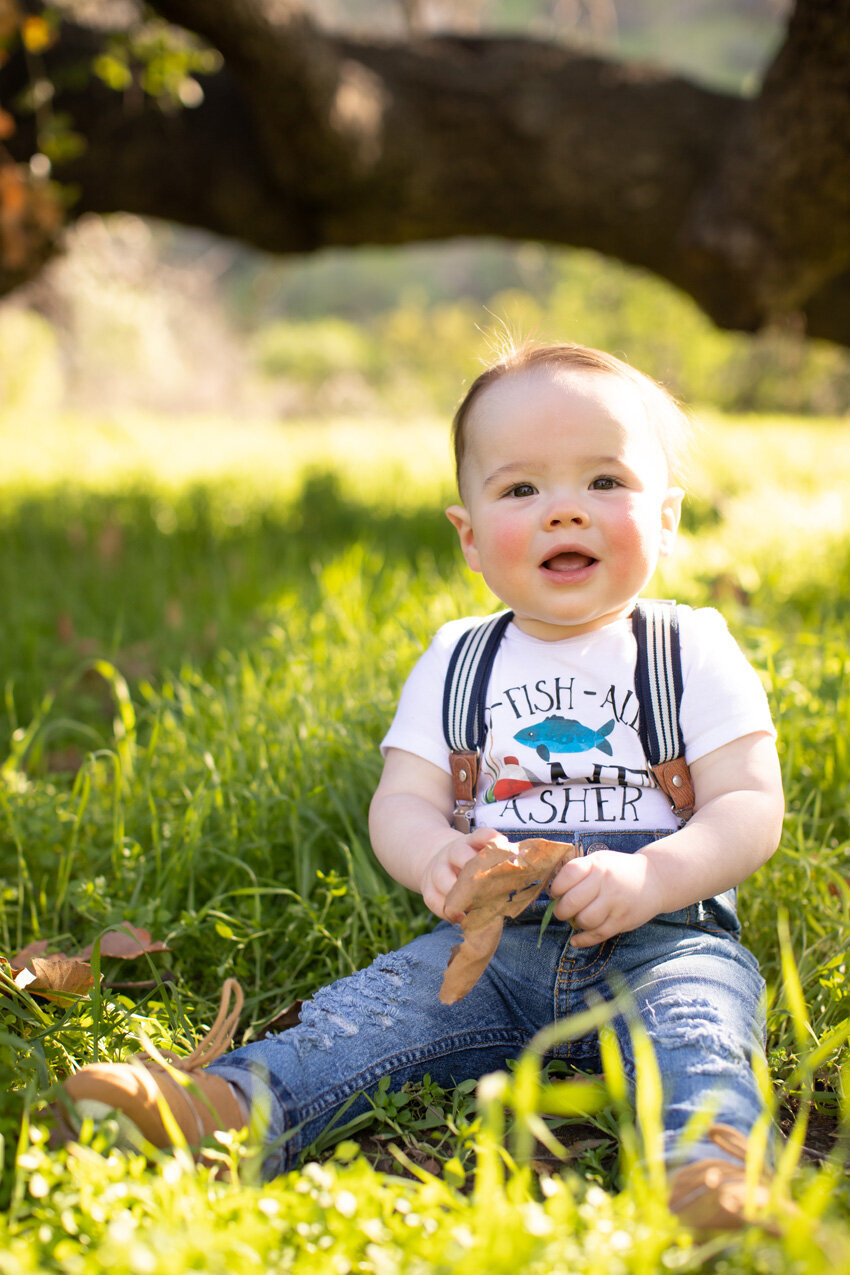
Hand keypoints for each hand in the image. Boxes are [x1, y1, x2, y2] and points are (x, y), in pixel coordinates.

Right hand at [420, 827, 510, 921]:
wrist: (439, 861)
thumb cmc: (470, 862)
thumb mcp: (482, 854)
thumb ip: (500, 860)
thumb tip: (522, 865)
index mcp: (470, 841)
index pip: (481, 835)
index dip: (491, 840)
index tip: (504, 847)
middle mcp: (452, 852)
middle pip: (460, 855)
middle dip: (474, 872)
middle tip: (490, 888)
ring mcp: (437, 869)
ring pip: (444, 880)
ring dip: (460, 895)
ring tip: (474, 909)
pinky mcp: (428, 888)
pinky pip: (433, 900)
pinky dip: (447, 911)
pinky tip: (461, 919)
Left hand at [549, 850, 665, 947]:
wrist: (655, 879)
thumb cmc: (619, 870)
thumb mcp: (600, 861)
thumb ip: (578, 871)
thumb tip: (552, 892)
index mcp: (597, 864)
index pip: (567, 875)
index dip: (556, 888)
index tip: (556, 893)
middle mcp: (606, 882)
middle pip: (572, 902)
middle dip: (561, 910)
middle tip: (563, 911)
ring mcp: (616, 902)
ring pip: (584, 921)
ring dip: (576, 923)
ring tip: (578, 918)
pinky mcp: (623, 921)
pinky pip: (597, 935)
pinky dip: (583, 940)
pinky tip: (576, 939)